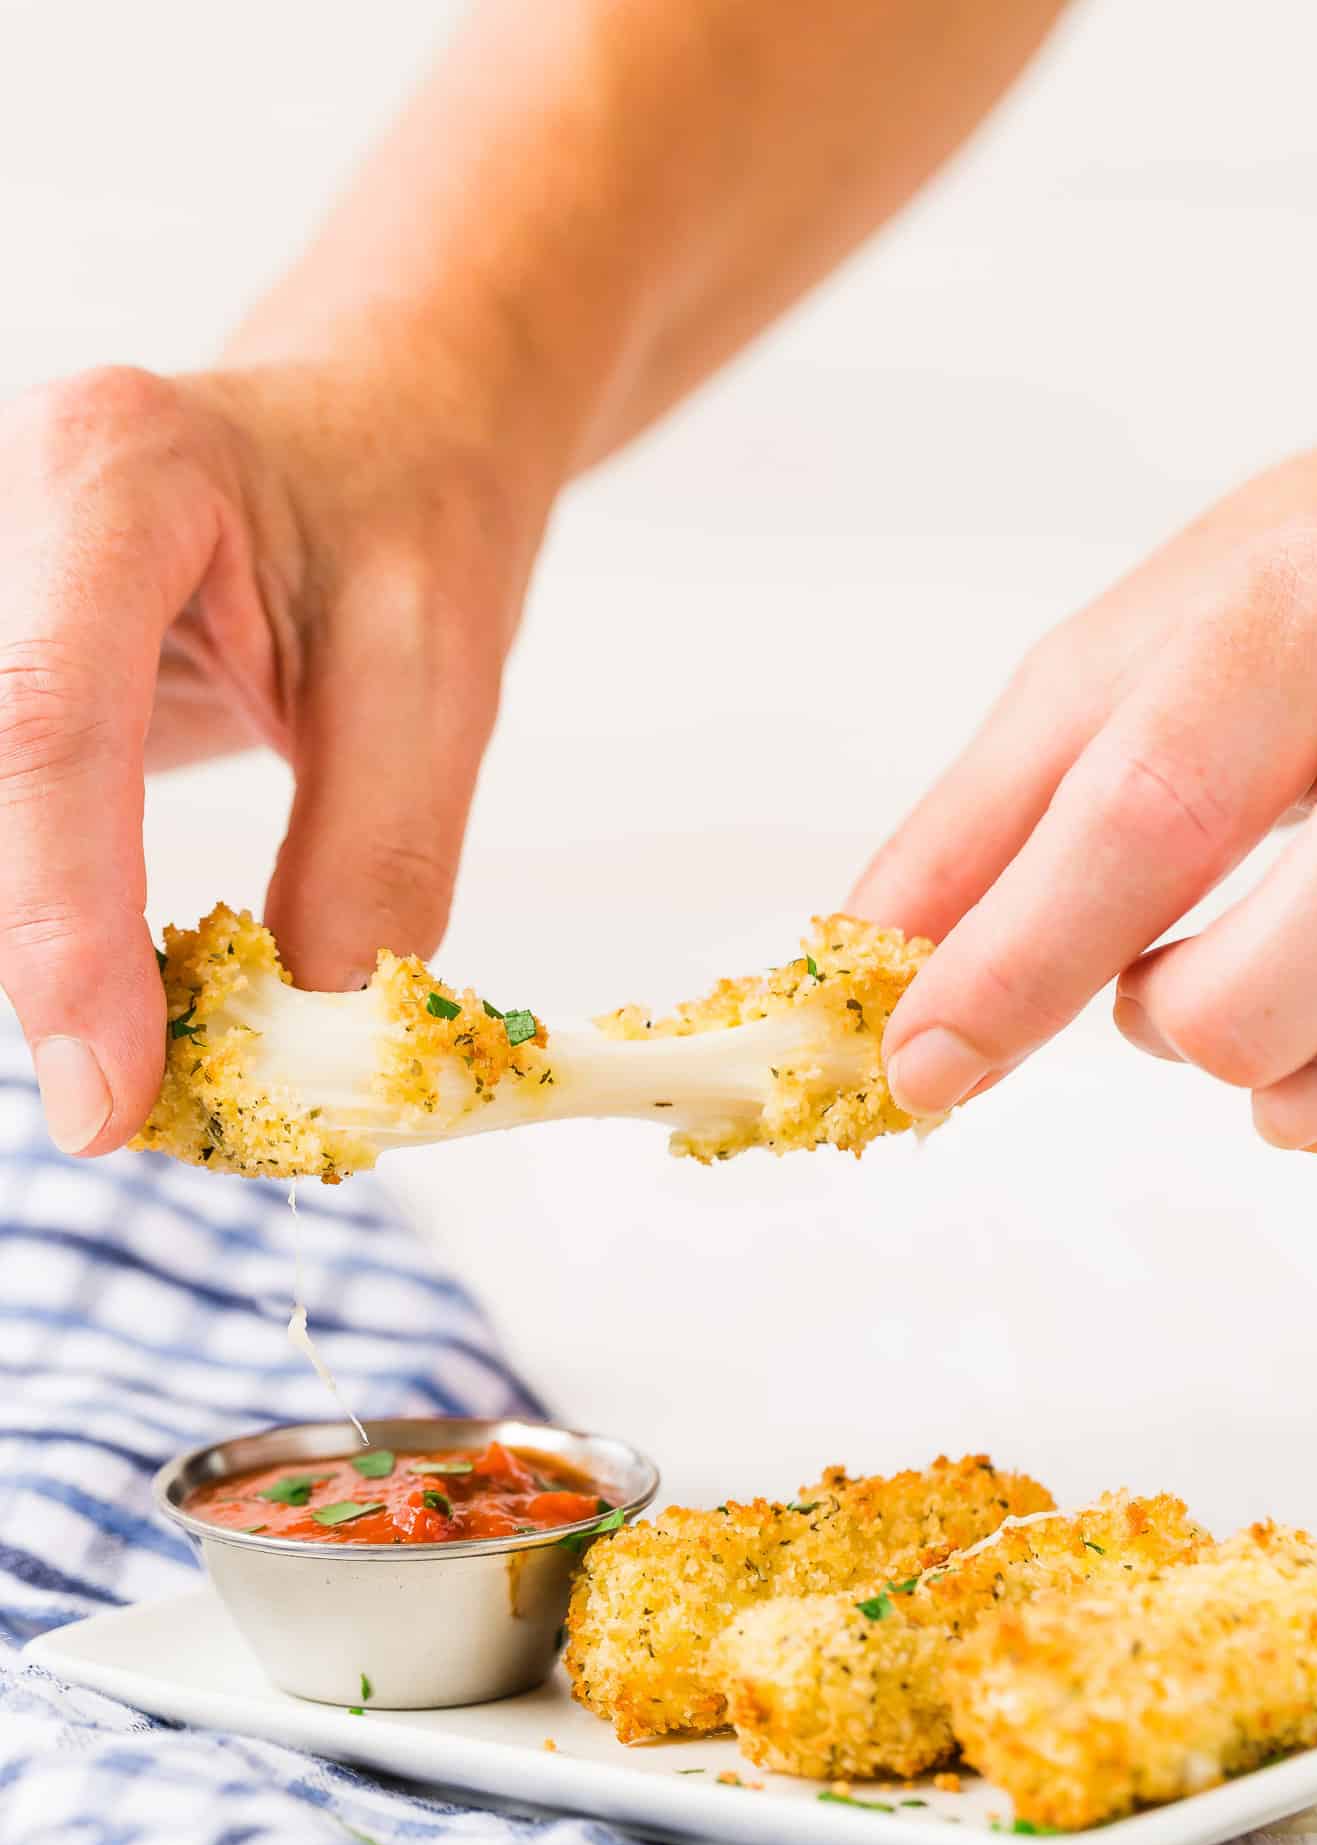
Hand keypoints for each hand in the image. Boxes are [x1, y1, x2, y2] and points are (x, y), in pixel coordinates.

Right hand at [0, 359, 551, 1155]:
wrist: (372, 425)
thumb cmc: (410, 519)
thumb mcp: (435, 681)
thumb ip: (371, 862)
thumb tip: (300, 1047)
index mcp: (115, 473)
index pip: (47, 723)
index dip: (60, 932)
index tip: (111, 1101)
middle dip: (32, 953)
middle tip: (122, 1105)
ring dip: (24, 936)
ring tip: (121, 1047)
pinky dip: (30, 901)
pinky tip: (85, 979)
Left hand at [849, 452, 1316, 1148]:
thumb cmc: (1290, 617)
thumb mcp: (1130, 666)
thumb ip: (994, 814)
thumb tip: (862, 953)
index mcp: (1289, 625)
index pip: (1143, 813)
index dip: (1015, 963)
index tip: (918, 1067)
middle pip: (1236, 997)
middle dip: (1152, 1024)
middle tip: (1141, 988)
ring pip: (1306, 1083)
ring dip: (1249, 1060)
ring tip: (1258, 954)